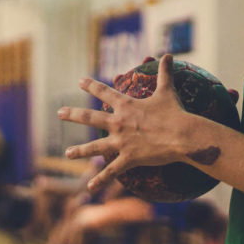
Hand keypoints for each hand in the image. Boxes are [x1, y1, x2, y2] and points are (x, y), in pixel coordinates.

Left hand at [58, 54, 191, 191]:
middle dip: (73, 115)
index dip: (91, 85)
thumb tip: (168, 54)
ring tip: (68, 153)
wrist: (183, 135)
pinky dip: (100, 181)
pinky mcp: (129, 158)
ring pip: (95, 147)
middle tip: (60, 113)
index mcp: (126, 105)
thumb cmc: (175, 113)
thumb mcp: (167, 90)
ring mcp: (122, 141)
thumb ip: (165, 72)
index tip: (80, 81)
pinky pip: (111, 172)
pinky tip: (90, 189)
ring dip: (80, 150)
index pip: (104, 91)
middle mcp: (119, 122)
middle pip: (90, 118)